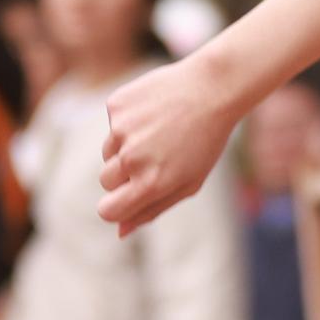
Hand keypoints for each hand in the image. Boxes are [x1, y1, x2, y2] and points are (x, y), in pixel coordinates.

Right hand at [100, 48, 243, 236]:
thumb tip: (120, 232)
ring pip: (107, 151)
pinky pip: (112, 122)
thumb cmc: (205, 141)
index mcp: (150, 184)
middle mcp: (132, 158)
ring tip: (159, 131)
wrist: (213, 88)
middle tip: (156, 156)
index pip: (107, 211)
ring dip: (125, 146)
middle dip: (123, 175)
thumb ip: (152, 209)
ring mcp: (121, 129)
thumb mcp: (189, 182)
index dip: (114, 207)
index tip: (125, 198)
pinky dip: (128, 120)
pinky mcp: (116, 105)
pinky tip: (155, 110)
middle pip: (105, 181)